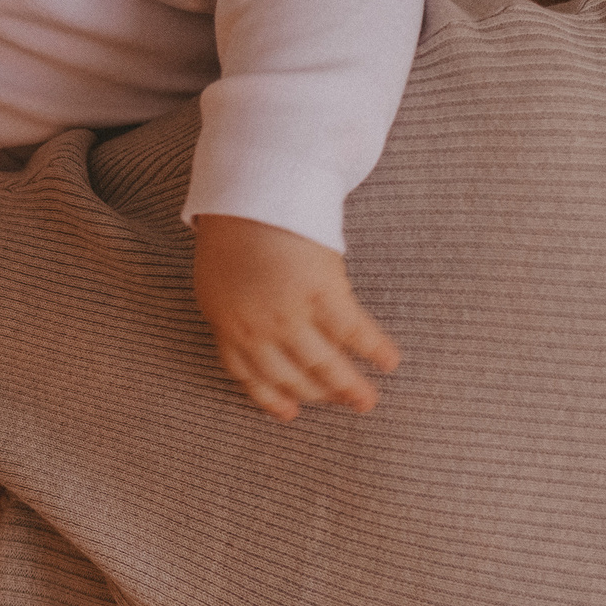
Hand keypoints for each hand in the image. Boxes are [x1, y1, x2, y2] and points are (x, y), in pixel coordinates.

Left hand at [193, 214, 399, 420]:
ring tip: (367, 401)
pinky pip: (354, 332)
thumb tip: (257, 340)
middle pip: (291, 375)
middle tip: (341, 405)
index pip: (249, 375)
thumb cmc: (232, 227)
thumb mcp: (216, 279)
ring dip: (349, 388)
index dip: (271, 398)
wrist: (252, 191)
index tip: (290, 414)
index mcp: (226, 323)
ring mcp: (290, 314)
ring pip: (324, 364)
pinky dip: (374, 350)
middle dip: (318, 395)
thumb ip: (234, 312)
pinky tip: (389, 361)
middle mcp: (256, 328)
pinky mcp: (322, 294)